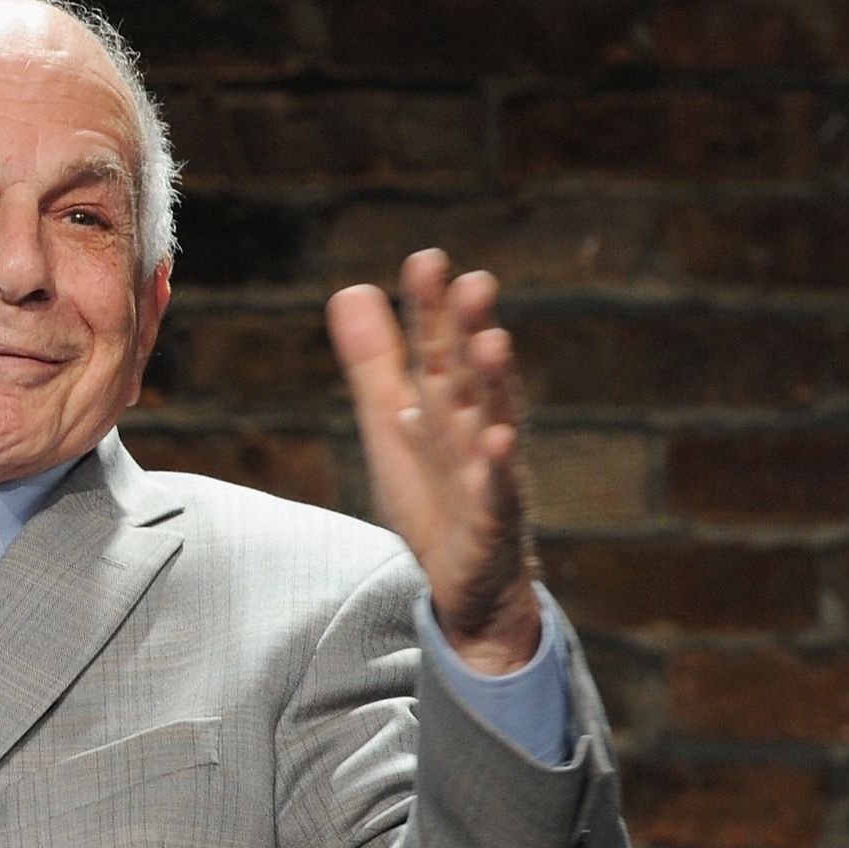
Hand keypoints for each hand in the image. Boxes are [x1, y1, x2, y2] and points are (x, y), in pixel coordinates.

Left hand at [326, 250, 543, 673]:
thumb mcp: (392, 427)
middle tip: (474, 280)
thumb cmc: (437, 500)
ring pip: (494, 422)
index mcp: (445, 406)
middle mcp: (473, 430)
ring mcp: (489, 475)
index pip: (436, 348)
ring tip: (492, 341)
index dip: (430, 308)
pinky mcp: (495, 522)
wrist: (470, 588)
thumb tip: (350, 287)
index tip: (426, 259)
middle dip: (471, 329)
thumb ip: (375, 363)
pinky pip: (497, 492)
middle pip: (470, 375)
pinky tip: (496, 440)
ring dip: (495, 383)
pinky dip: (497, 469)